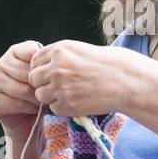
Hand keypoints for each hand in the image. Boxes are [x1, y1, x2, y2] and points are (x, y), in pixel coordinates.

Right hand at [0, 40, 45, 141]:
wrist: (28, 116)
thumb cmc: (39, 90)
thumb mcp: (45, 73)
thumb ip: (46, 64)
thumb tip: (53, 66)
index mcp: (15, 51)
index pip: (32, 53)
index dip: (45, 67)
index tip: (53, 77)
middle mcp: (1, 64)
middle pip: (28, 74)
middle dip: (43, 87)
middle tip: (53, 95)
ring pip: (24, 90)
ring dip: (38, 99)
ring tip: (46, 102)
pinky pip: (17, 103)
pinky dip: (30, 109)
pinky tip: (36, 110)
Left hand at [27, 40, 141, 116]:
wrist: (123, 80)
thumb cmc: (103, 64)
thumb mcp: (78, 50)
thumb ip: (57, 55)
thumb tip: (36, 64)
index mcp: (58, 51)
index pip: (34, 62)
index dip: (42, 69)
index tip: (54, 73)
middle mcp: (56, 68)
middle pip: (33, 79)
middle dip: (43, 83)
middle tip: (60, 85)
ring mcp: (60, 87)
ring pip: (40, 96)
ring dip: (51, 97)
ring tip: (69, 93)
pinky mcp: (67, 105)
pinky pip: (53, 108)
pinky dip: (62, 107)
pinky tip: (77, 101)